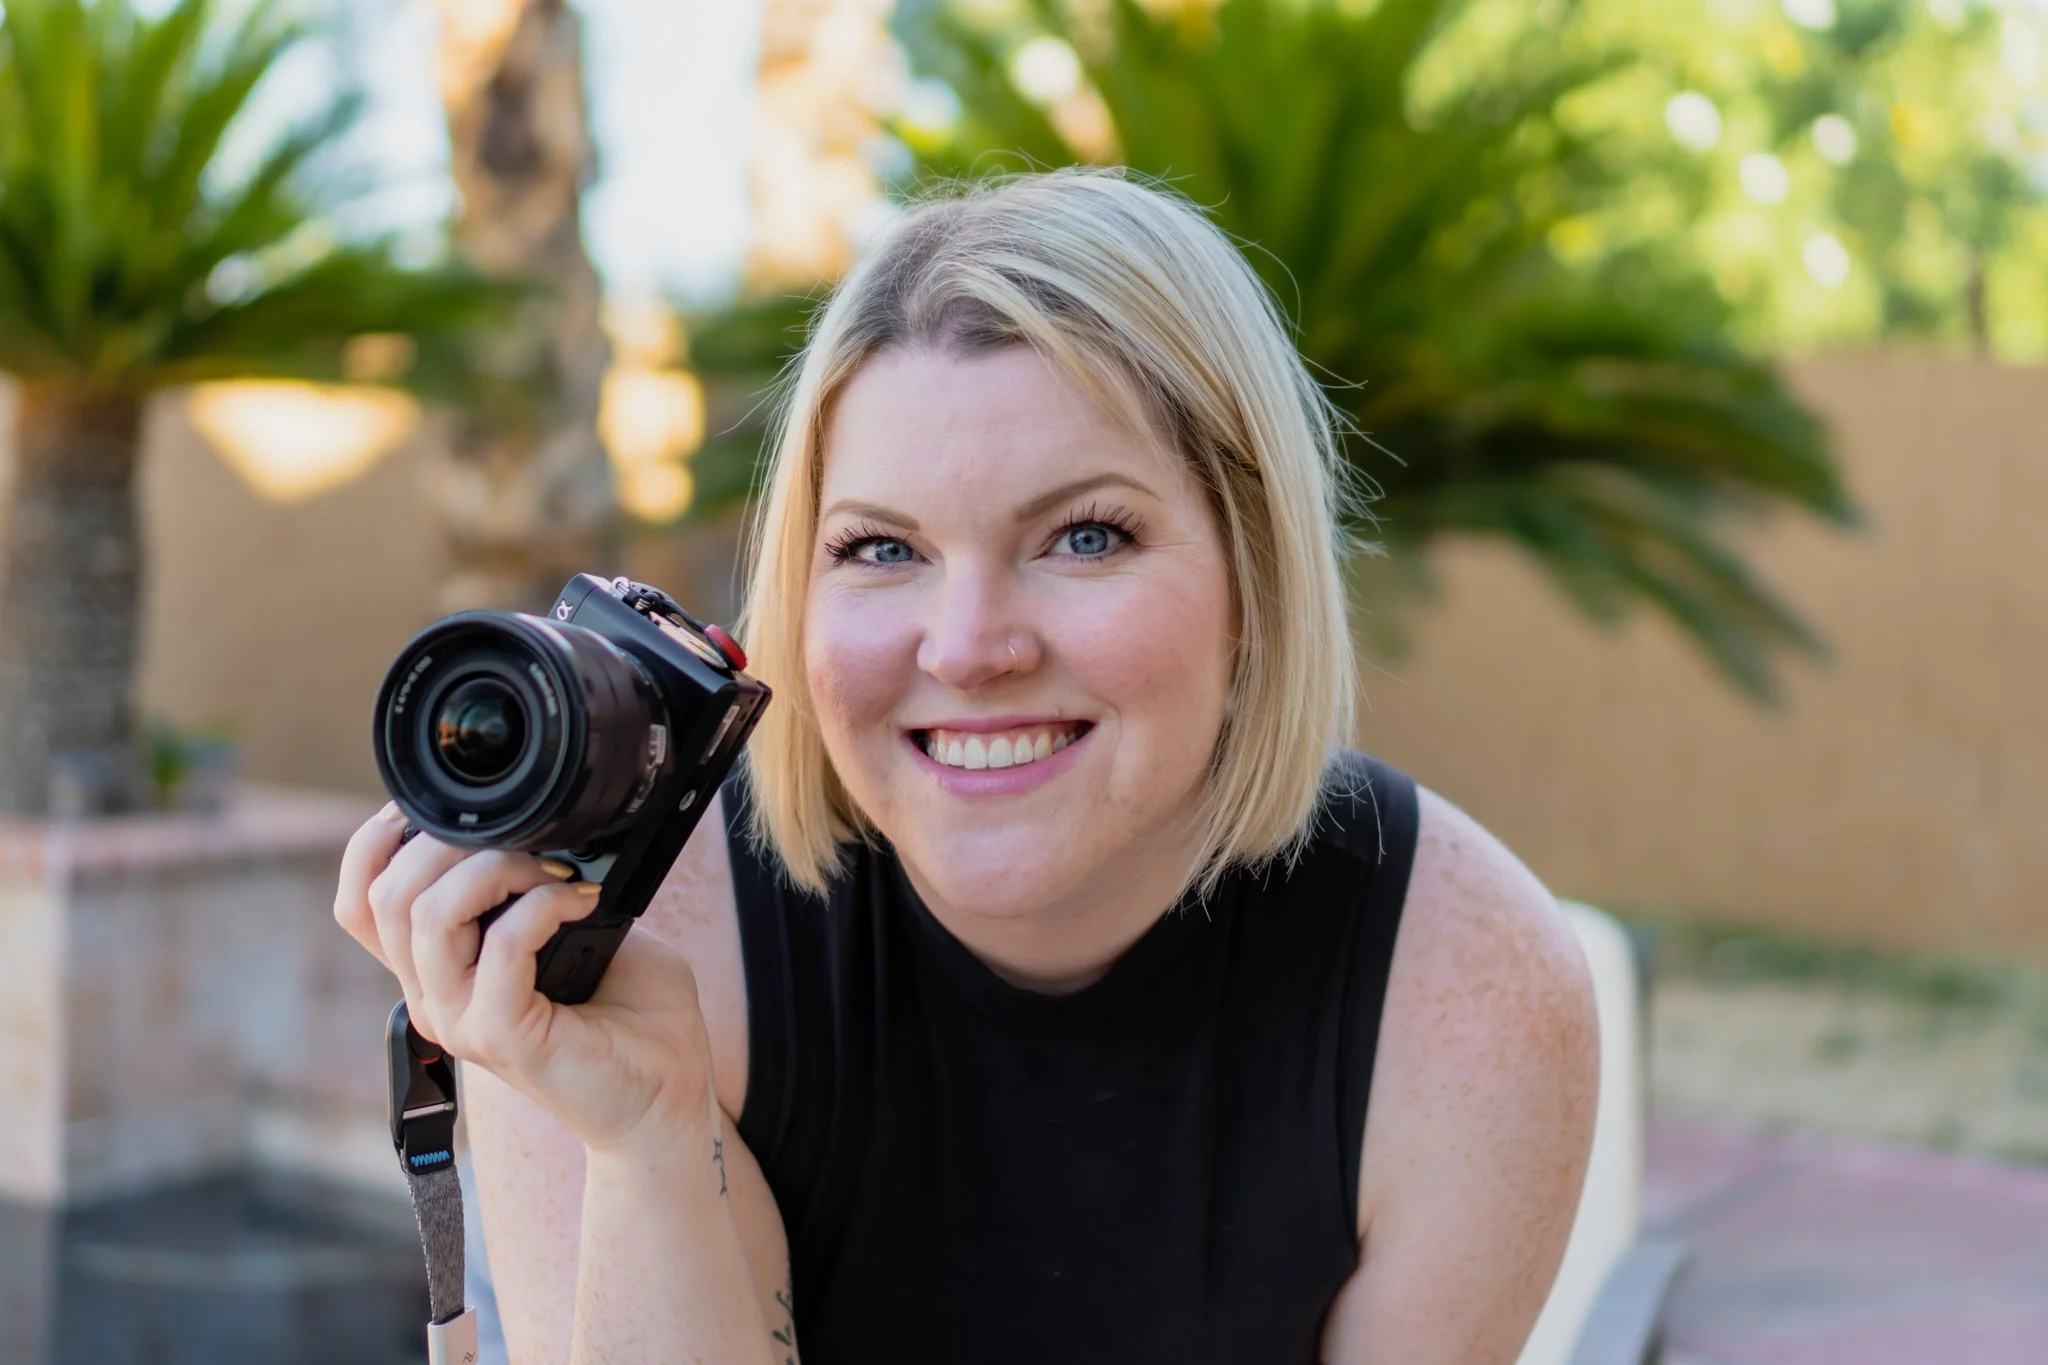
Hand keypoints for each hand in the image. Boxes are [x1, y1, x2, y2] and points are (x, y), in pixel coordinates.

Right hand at [334, 805, 717, 1156]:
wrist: (667, 1097)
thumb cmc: (633, 1016)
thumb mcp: (577, 927)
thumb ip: (536, 885)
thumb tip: (539, 824)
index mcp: (440, 971)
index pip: (359, 904)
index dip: (377, 843)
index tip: (440, 811)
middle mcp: (435, 998)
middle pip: (385, 896)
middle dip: (449, 841)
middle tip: (526, 841)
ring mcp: (461, 1021)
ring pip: (428, 915)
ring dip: (497, 868)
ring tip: (557, 873)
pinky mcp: (501, 1037)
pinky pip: (502, 945)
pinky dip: (544, 905)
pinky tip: (584, 904)